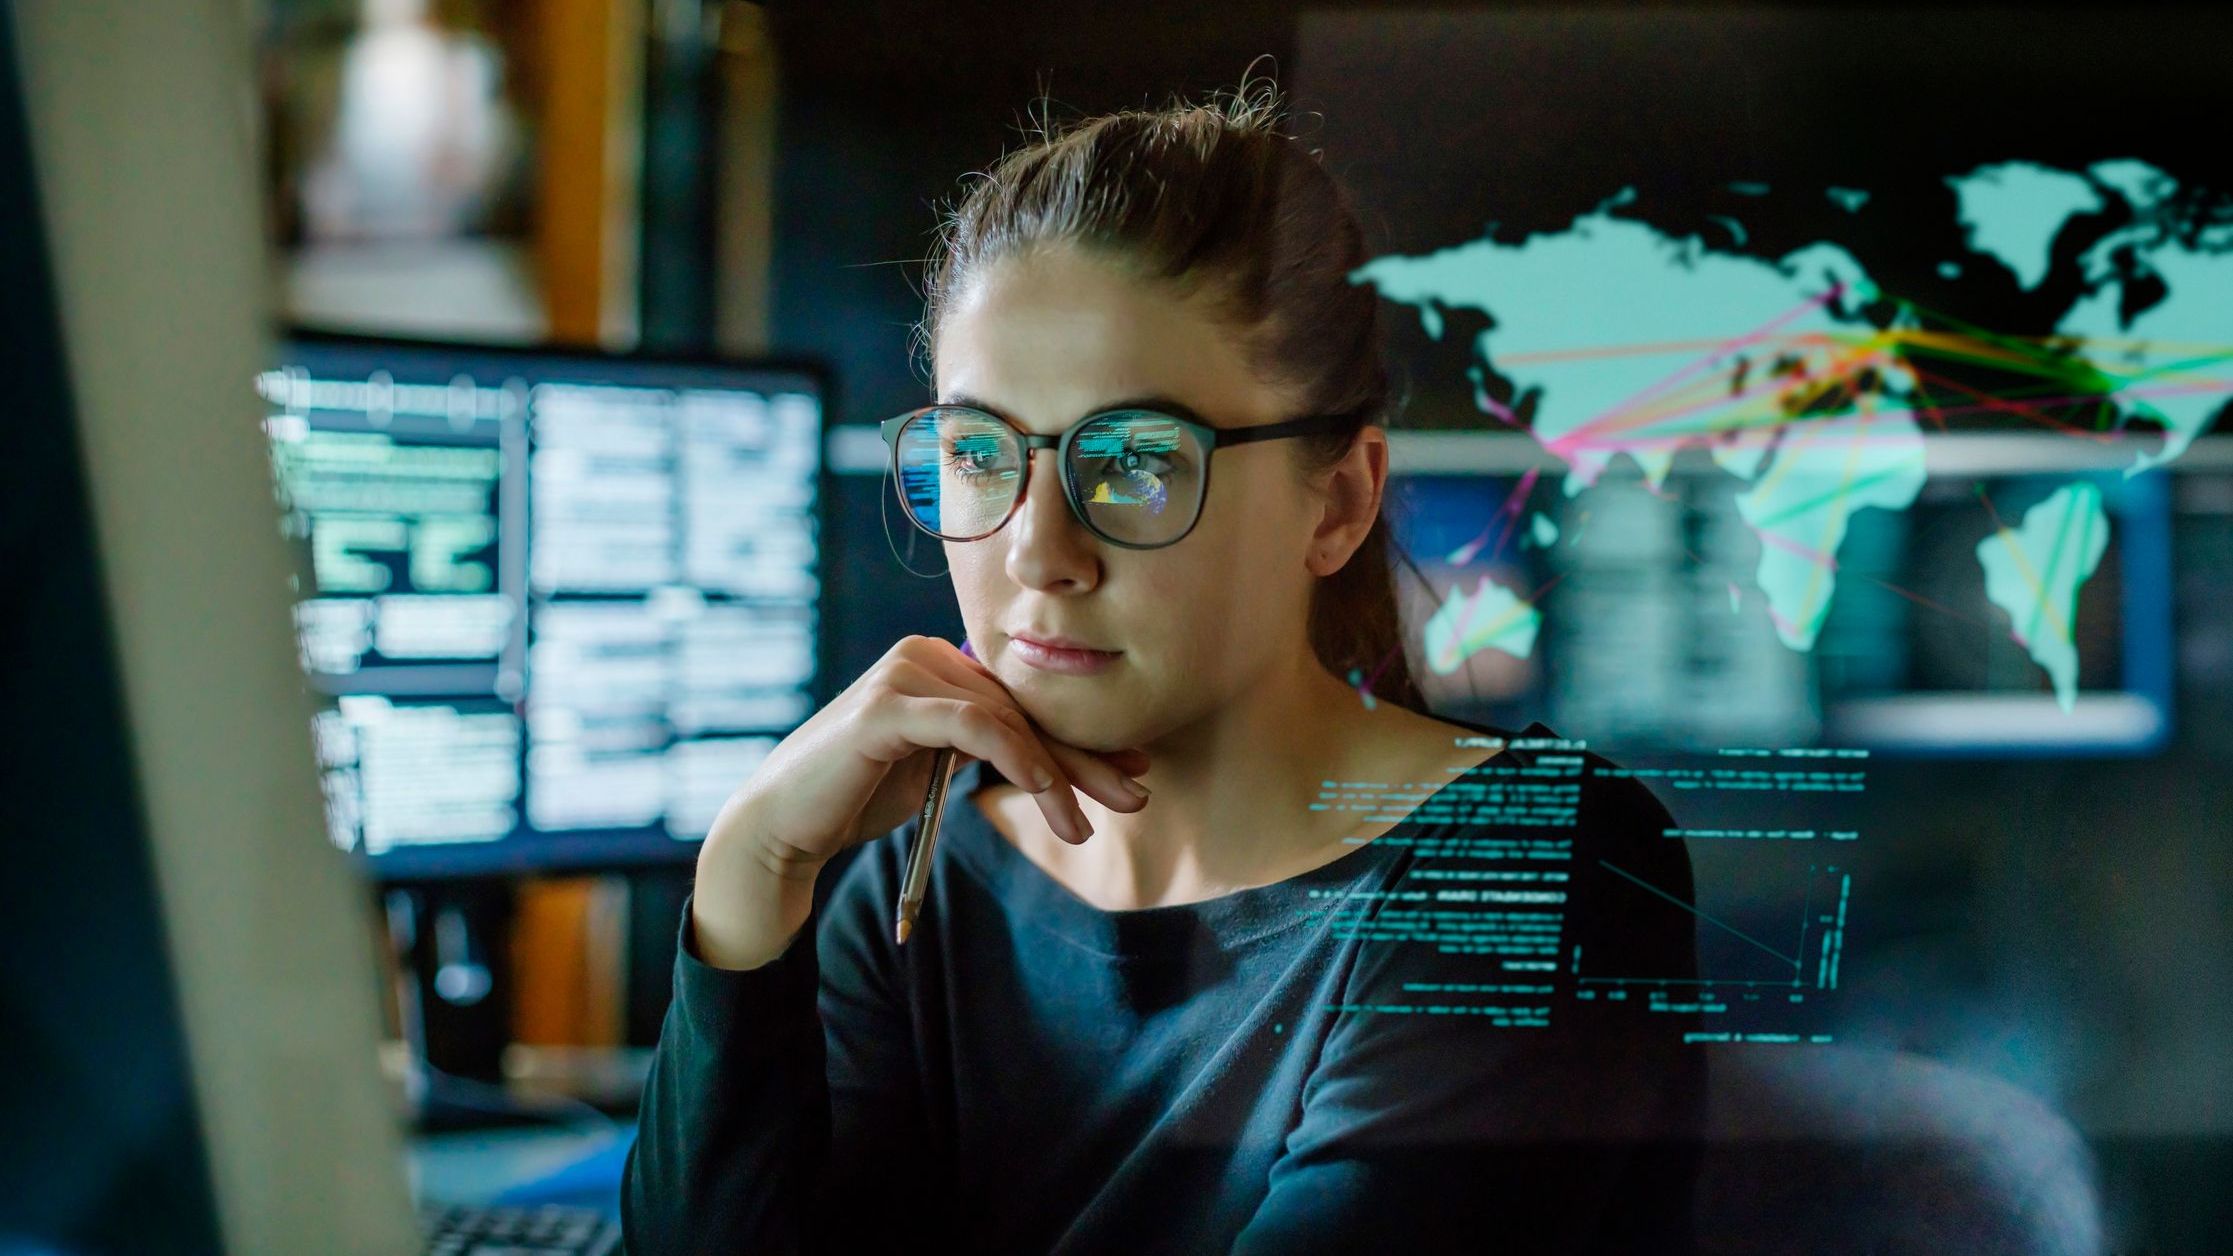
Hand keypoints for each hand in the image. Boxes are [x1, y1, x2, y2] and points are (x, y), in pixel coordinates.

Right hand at [690, 635, 1149, 967]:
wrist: (784, 829)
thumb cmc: (858, 800)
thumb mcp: (937, 769)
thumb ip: (984, 747)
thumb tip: (1058, 758)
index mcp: (937, 664)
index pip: (1023, 701)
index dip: (1080, 738)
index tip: (1131, 771)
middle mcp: (922, 654)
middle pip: (1024, 709)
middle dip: (1083, 757)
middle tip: (1137, 794)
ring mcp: (904, 674)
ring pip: (1007, 720)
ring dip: (1057, 776)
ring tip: (1084, 828)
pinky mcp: (888, 706)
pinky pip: (976, 728)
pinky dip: (1020, 763)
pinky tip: (1050, 800)